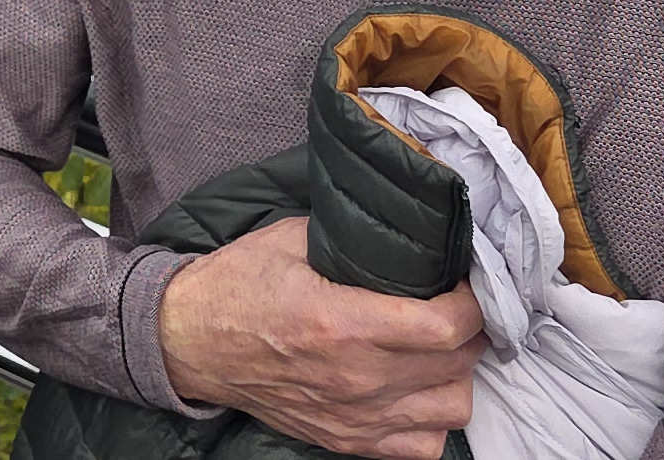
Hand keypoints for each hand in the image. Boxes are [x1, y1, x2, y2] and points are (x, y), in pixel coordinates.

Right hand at [156, 217, 480, 457]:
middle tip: (457, 307)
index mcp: (343, 323)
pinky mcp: (346, 439)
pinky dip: (433, 420)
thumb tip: (405, 226)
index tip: (467, 284)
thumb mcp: (290, 239)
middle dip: (471, 330)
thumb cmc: (237, 286)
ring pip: (453, 408)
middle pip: (458, 363)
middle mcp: (356, 377)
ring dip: (457, 375)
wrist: (189, 341)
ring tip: (441, 349)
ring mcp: (354, 415)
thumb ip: (352, 237)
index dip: (473, 302)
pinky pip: (423, 445)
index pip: (447, 325)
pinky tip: (418, 390)